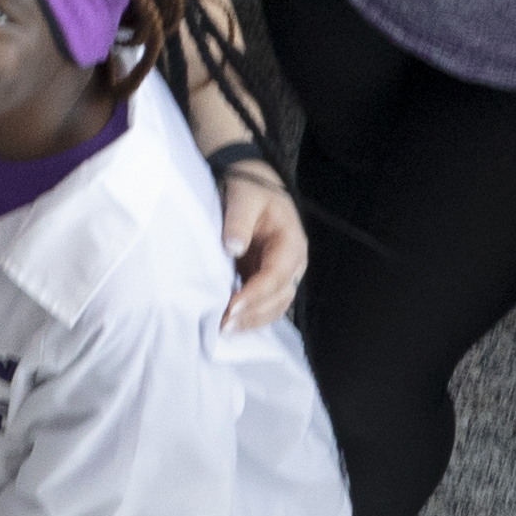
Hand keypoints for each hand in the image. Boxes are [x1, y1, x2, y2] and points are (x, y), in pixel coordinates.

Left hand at [214, 164, 306, 332]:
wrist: (254, 184)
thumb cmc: (250, 189)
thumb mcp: (244, 196)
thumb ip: (238, 220)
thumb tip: (232, 247)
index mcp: (292, 242)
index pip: (276, 275)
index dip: (256, 294)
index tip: (232, 307)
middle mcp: (293, 262)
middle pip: (279, 297)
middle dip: (253, 314)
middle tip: (222, 325)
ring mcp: (283, 273)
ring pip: (275, 306)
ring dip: (252, 321)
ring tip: (224, 330)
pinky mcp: (268, 278)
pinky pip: (266, 304)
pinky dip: (251, 317)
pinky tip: (231, 324)